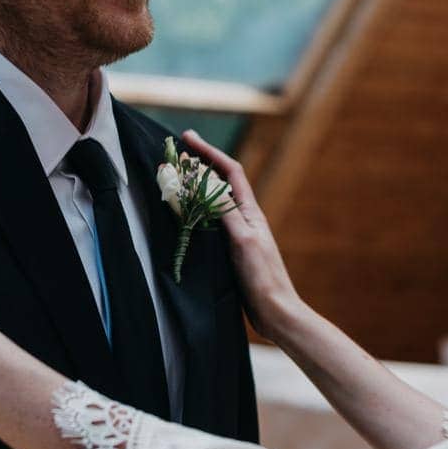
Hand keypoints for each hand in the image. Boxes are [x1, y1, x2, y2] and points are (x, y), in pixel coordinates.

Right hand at [178, 129, 304, 339]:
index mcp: (250, 211)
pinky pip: (209, 223)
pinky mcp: (230, 251)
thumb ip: (226, 212)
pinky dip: (195, 213)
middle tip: (174, 155)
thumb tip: (208, 184)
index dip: (209, 152)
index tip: (188, 138)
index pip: (229, 171)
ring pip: (212, 203)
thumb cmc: (262, 277)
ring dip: (194, 188)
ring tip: (173, 178)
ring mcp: (237, 234)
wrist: (274, 311)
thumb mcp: (243, 240)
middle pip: (219, 183)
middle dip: (198, 165)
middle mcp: (244, 219)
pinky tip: (183, 216)